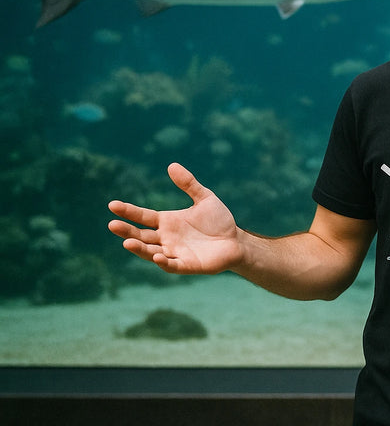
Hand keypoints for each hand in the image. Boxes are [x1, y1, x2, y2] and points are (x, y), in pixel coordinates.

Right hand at [108, 163, 242, 273]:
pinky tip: (158, 257)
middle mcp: (166, 238)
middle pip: (141, 236)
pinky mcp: (186, 265)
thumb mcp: (205, 198)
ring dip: (140, 248)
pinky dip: (164, 262)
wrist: (236, 241)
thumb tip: (171, 165)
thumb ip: (189, 184)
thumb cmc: (219, 221)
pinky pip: (172, 265)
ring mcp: (175, 253)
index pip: (143, 217)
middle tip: (112, 224)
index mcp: (167, 222)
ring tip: (127, 243)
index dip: (128, 211)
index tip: (113, 205)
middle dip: (127, 231)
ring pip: (151, 252)